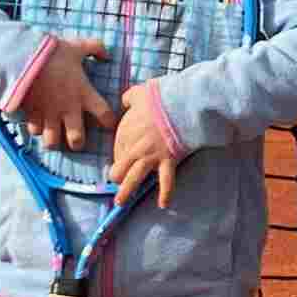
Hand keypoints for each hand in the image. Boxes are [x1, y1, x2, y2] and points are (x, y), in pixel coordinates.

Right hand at [15, 47, 116, 151]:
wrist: (23, 54)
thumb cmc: (53, 51)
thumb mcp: (77, 46)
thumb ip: (95, 48)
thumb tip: (106, 55)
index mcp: (83, 93)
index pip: (105, 116)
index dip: (110, 122)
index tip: (108, 123)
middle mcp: (68, 108)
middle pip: (77, 141)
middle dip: (77, 144)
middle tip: (75, 139)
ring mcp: (48, 113)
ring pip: (52, 142)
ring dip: (54, 141)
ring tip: (55, 136)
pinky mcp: (31, 112)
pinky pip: (34, 131)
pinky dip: (36, 129)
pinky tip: (38, 123)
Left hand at [110, 85, 183, 207]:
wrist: (180, 103)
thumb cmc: (160, 97)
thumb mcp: (137, 93)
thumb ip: (128, 98)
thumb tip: (126, 101)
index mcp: (126, 131)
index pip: (118, 149)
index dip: (119, 156)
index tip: (121, 160)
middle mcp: (136, 147)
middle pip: (120, 167)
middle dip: (117, 176)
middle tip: (116, 183)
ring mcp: (152, 156)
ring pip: (135, 177)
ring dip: (127, 191)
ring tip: (120, 202)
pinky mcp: (168, 160)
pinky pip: (166, 180)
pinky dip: (166, 193)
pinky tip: (163, 204)